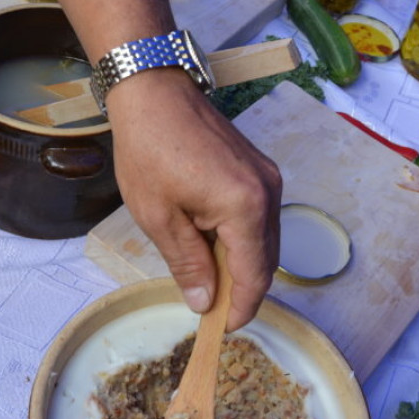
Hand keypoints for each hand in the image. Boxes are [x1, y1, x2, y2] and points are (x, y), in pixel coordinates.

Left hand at [107, 69, 281, 331]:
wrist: (155, 91)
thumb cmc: (149, 149)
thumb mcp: (159, 217)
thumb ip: (188, 263)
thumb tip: (205, 302)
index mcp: (245, 207)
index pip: (255, 276)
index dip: (241, 308)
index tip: (222, 328)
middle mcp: (268, 193)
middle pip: (267, 261)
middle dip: (243, 290)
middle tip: (211, 308)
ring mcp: (268, 179)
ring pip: (265, 240)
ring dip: (242, 264)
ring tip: (208, 277)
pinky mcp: (261, 170)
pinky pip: (260, 218)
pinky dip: (242, 239)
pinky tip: (214, 244)